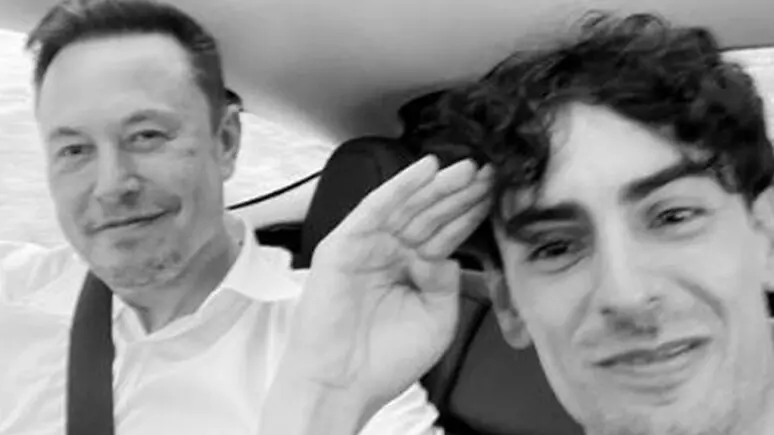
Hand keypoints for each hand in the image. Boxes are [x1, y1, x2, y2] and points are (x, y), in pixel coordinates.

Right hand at [284, 155, 493, 417]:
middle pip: (431, 214)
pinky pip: (375, 208)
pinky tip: (426, 170)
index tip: (497, 195)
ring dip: (437, 185)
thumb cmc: (386, 359)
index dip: (470, 213)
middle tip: (488, 172)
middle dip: (460, 193)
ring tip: (467, 168)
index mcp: (412, 271)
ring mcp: (367, 246)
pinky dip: (400, 187)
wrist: (342, 384)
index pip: (446, 233)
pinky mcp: (344, 243)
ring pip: (408, 206)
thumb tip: (448, 253)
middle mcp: (391, 253)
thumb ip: (448, 282)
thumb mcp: (437, 318)